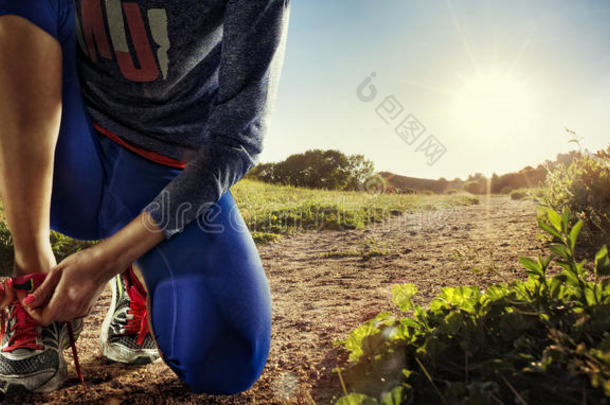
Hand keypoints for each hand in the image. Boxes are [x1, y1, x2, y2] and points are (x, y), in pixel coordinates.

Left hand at [23, 211, 164, 324]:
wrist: (105, 262)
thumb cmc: (83, 262)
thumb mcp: (57, 272)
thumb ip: (42, 290)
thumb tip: (28, 302)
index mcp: (65, 298)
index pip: (43, 318)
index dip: (32, 312)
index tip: (28, 301)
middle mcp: (74, 308)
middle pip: (50, 318)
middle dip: (40, 309)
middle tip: (36, 295)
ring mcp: (82, 310)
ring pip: (59, 317)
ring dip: (51, 308)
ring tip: (50, 292)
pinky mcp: (87, 309)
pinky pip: (69, 314)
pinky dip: (62, 308)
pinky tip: (63, 294)